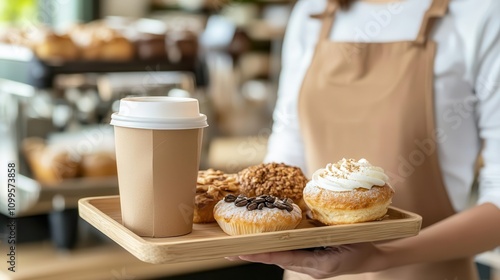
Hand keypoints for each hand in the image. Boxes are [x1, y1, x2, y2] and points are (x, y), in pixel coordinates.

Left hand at [227, 243, 383, 278]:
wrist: (372, 257)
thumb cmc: (363, 243)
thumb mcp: (347, 235)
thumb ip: (325, 231)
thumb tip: (303, 218)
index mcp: (321, 264)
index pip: (286, 258)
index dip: (265, 253)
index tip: (246, 252)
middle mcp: (312, 269)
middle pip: (277, 260)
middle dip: (254, 256)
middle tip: (229, 253)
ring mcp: (310, 268)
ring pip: (280, 259)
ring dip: (259, 254)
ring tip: (236, 250)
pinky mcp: (310, 263)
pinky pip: (288, 256)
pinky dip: (273, 250)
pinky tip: (259, 245)